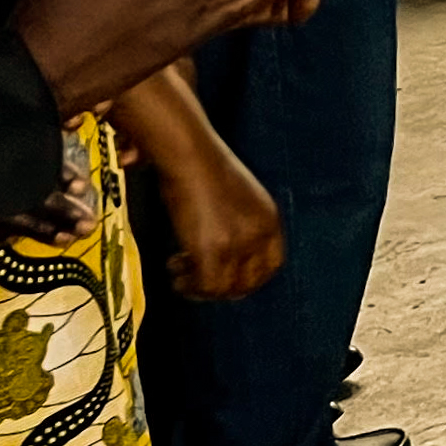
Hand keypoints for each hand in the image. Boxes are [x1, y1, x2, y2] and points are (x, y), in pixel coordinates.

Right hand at [152, 138, 286, 300]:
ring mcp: (238, 245)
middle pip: (248, 283)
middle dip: (222, 288)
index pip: (271, 266)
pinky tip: (174, 268)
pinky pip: (205, 286)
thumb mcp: (238, 197)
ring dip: (200, 287)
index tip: (226, 279)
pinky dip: (188, 285)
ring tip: (179, 270)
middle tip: (198, 280)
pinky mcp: (213, 251)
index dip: (248, 279)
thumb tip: (226, 252)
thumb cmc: (205, 168)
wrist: (190, 156)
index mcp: (269, 220)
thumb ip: (241, 224)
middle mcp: (259, 235)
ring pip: (225, 290)